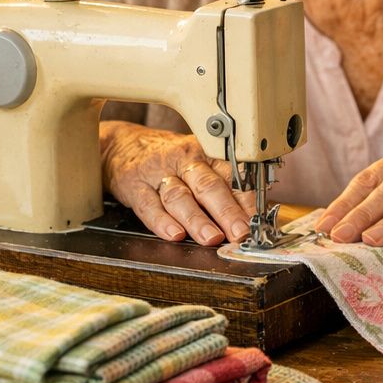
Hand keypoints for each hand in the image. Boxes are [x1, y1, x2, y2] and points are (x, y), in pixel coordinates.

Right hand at [100, 121, 251, 244]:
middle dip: (227, 211)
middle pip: (208, 185)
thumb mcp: (201, 162)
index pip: (232, 176)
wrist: (125, 145)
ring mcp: (159, 173)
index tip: (257, 220)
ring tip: (212, 238)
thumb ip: (225, 185)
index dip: (247, 199)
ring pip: (180, 196)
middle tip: (239, 231)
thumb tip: (255, 215)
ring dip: (197, 219)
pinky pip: (149, 205)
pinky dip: (162, 222)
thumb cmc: (172, 160)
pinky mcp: (135, 186)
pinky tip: (174, 234)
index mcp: (207, 155)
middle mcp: (185, 161)